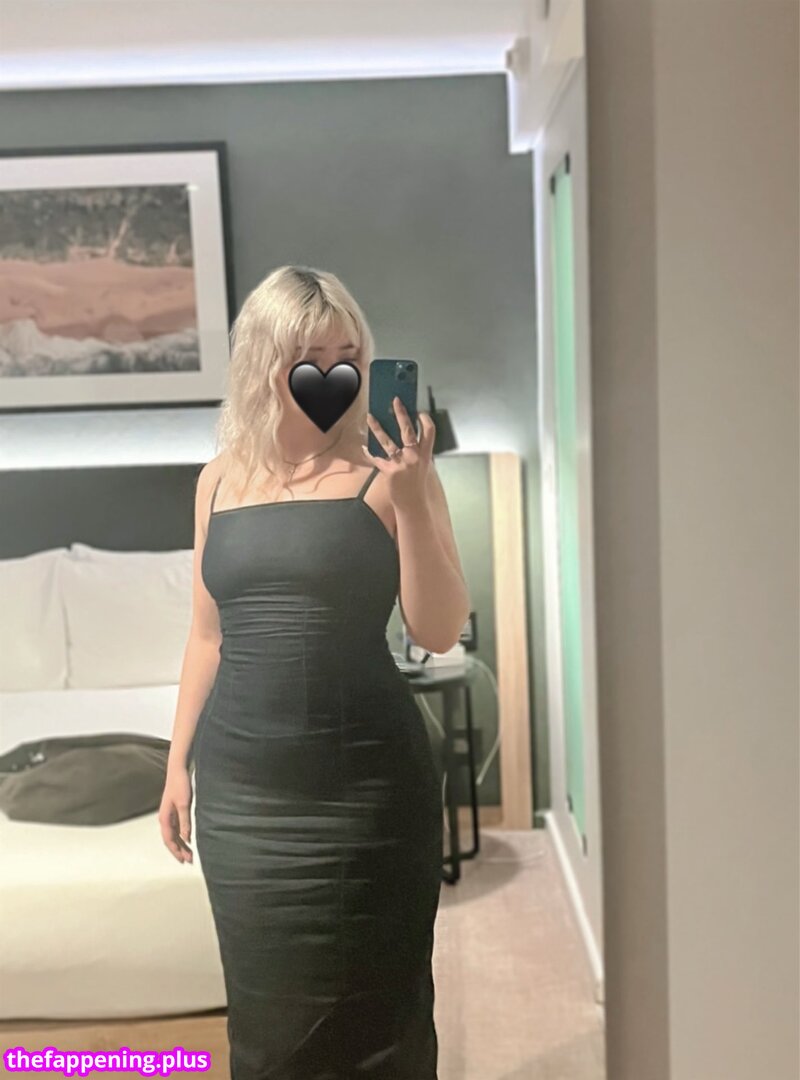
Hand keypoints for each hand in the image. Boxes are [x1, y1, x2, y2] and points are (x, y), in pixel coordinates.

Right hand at [158, 765, 193, 863]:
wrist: (178, 770)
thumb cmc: (180, 785)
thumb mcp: (184, 804)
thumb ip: (185, 821)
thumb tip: (186, 838)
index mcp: (164, 818)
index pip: (169, 840)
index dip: (176, 851)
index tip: (183, 860)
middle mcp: (165, 818)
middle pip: (171, 839)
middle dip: (179, 850)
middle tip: (189, 860)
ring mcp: (169, 815)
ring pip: (174, 834)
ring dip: (181, 844)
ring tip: (190, 853)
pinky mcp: (175, 810)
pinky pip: (177, 828)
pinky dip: (182, 835)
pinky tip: (188, 839)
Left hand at [363, 397, 435, 512]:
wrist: (413, 504)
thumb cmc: (418, 485)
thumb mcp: (424, 466)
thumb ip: (418, 452)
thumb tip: (408, 438)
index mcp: (425, 455)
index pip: (429, 432)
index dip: (425, 421)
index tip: (420, 413)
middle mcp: (414, 456)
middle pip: (407, 430)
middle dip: (401, 414)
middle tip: (395, 401)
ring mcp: (401, 463)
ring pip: (387, 440)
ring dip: (377, 427)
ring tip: (370, 416)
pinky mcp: (389, 471)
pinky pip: (376, 458)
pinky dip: (370, 452)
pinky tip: (364, 446)